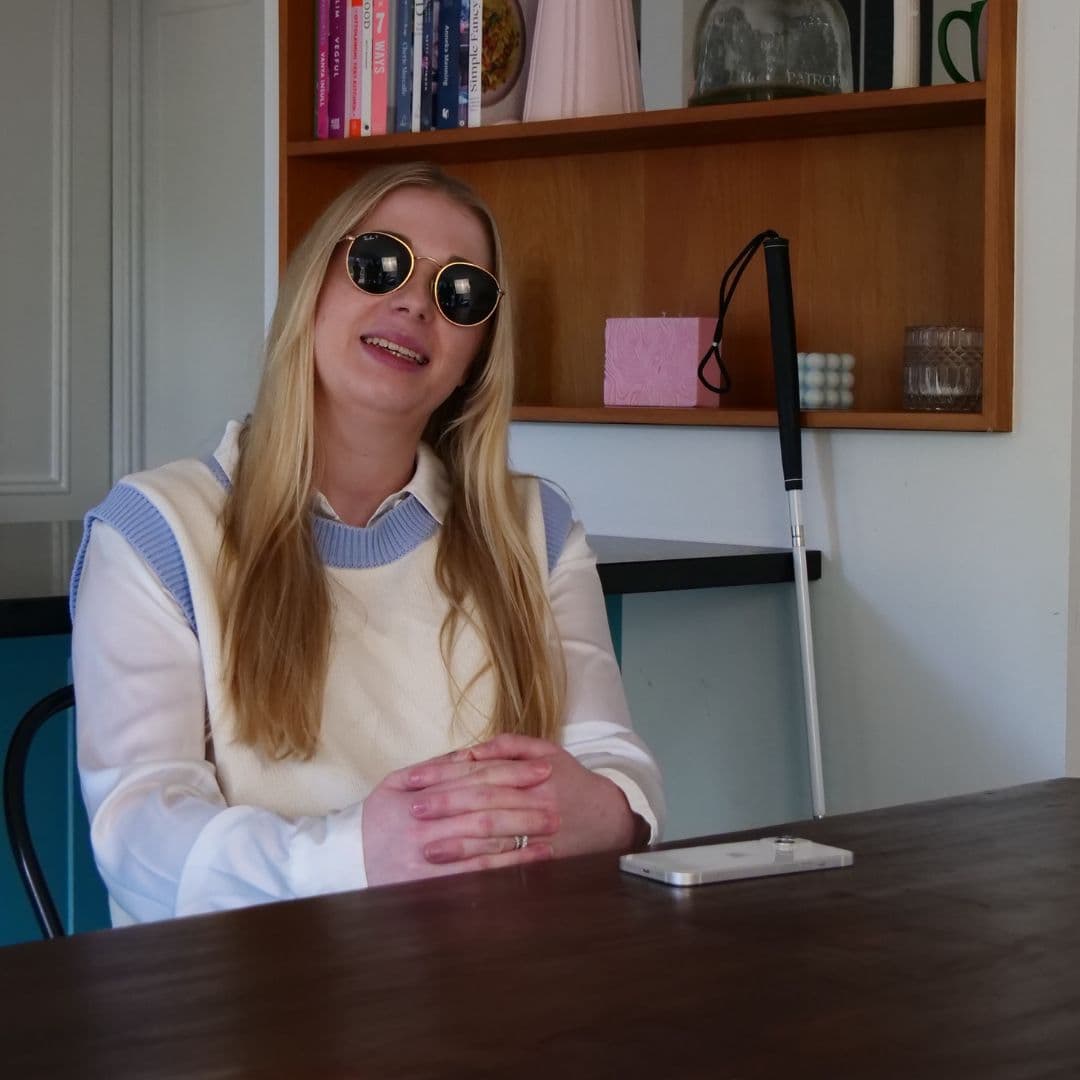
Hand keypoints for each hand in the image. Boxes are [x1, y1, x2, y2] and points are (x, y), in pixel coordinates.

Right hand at [361, 749, 558, 886]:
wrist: (343, 862)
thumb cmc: (374, 818)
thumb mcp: (394, 783)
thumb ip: (433, 768)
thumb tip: (471, 753)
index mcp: (419, 794)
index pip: (475, 779)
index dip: (512, 773)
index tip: (542, 770)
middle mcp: (424, 824)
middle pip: (485, 810)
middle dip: (524, 805)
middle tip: (556, 803)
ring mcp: (428, 856)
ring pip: (484, 843)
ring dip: (522, 836)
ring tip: (551, 831)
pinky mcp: (432, 885)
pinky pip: (476, 875)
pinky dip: (507, 867)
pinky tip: (530, 860)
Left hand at [414, 734, 639, 859]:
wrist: (609, 819)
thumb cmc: (572, 781)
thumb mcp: (547, 751)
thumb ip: (509, 747)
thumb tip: (470, 752)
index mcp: (530, 774)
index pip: (479, 772)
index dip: (444, 775)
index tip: (414, 780)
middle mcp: (534, 803)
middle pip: (483, 804)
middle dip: (446, 807)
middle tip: (412, 812)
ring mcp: (539, 834)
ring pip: (495, 839)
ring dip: (460, 844)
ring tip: (427, 849)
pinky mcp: (543, 861)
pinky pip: (510, 866)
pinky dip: (484, 869)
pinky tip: (460, 875)